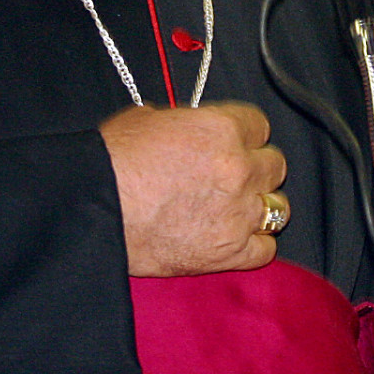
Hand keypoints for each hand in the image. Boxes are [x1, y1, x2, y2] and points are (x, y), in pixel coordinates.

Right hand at [100, 102, 286, 276]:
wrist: (95, 210)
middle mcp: (239, 169)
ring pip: (279, 207)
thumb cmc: (112, 162)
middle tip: (234, 176)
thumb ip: (184, 123)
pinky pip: (267, 249)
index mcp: (222, 129)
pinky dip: (255, 244)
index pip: (259, 125)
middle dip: (256, 168)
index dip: (245, 133)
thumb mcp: (148, 119)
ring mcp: (238, 214)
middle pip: (275, 165)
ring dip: (260, 205)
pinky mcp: (229, 253)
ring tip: (237, 208)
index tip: (234, 142)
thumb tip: (190, 128)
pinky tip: (237, 238)